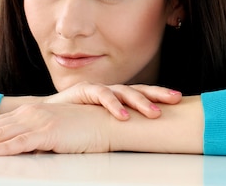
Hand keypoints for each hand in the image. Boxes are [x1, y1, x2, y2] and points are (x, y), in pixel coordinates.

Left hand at [0, 103, 115, 154]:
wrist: (106, 121)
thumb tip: (17, 150)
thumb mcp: (51, 133)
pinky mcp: (48, 133)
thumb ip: (33, 139)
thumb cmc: (82, 129)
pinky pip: (20, 143)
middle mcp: (28, 114)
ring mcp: (36, 122)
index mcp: (27, 114)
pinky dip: (2, 148)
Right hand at [43, 82, 181, 119]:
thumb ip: (120, 125)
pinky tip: (123, 115)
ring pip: (123, 91)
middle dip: (158, 93)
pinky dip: (113, 104)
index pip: (142, 93)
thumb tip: (148, 136)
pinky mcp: (83, 90)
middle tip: (175, 99)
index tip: (180, 100)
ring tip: (154, 113)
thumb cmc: (75, 121)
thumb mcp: (102, 124)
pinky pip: (101, 94)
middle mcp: (110, 91)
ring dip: (140, 101)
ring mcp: (97, 89)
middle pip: (138, 88)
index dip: (160, 94)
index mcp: (117, 98)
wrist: (45, 116)